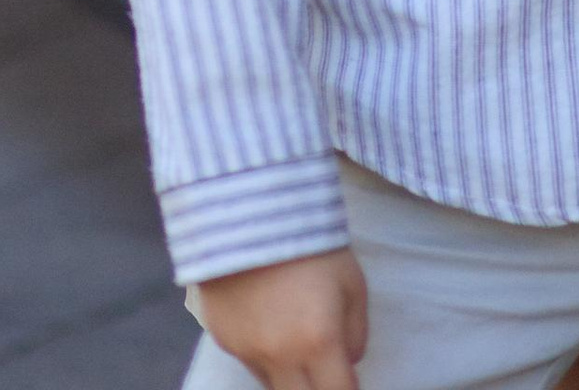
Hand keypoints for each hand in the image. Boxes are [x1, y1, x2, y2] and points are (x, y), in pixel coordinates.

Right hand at [194, 245, 366, 388]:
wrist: (250, 207)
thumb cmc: (311, 241)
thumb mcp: (352, 283)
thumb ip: (355, 333)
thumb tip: (346, 362)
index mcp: (318, 342)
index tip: (348, 380)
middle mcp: (279, 357)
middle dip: (317, 387)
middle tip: (323, 363)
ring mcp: (247, 352)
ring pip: (273, 384)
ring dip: (289, 372)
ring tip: (295, 330)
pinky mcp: (223, 340)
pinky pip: (251, 361)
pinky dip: (264, 351)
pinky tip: (268, 316)